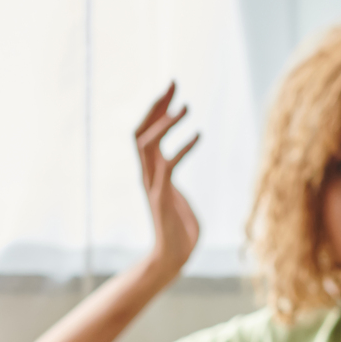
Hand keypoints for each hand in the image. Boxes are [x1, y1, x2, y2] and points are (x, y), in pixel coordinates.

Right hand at [134, 84, 200, 276]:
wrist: (173, 258)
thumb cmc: (180, 231)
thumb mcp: (176, 196)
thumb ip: (171, 177)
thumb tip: (174, 164)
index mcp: (150, 172)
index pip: (145, 131)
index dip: (157, 108)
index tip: (172, 88)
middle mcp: (146, 174)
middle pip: (141, 131)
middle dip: (156, 106)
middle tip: (174, 83)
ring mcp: (152, 184)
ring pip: (147, 144)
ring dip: (165, 124)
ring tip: (185, 107)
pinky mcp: (162, 196)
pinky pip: (169, 166)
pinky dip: (183, 148)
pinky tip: (199, 135)